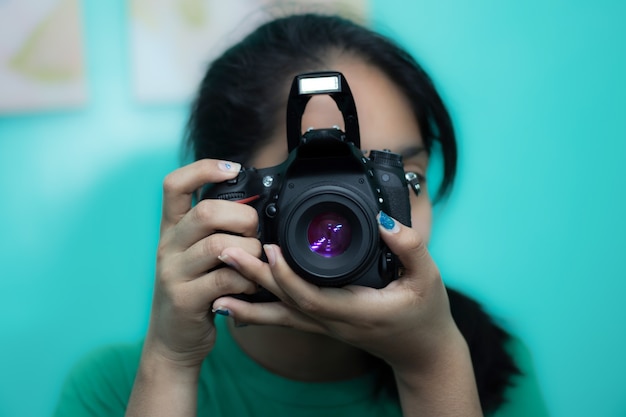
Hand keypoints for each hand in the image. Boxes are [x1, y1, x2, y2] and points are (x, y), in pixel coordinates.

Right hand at [144, 159, 260, 368]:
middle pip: (206, 212)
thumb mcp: (196, 256)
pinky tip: (250, 286)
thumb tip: (254, 208)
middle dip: (244, 218)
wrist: (173, 341)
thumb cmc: (195, 291)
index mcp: (172, 229)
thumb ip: (215, 231)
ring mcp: (173, 273)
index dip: (204, 169)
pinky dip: (248, 280)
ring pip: (220, 245)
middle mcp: (168, 246)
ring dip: (250, 251)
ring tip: (256, 263)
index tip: (232, 169)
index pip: (174, 184)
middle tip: (254, 233)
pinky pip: (226, 279)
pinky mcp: (185, 299)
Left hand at [212, 212, 459, 372]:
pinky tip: (238, 304)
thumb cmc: (424, 314)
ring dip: (247, 301)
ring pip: (280, 315)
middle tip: (225, 254)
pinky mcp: (323, 324)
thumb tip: (384, 220)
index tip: (270, 249)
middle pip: (285, 304)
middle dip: (254, 279)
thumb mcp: (428, 277)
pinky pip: (286, 317)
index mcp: (356, 310)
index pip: (312, 297)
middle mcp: (334, 322)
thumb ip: (410, 247)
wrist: (421, 352)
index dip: (288, 276)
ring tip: (216, 287)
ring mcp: (326, 326)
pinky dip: (259, 311)